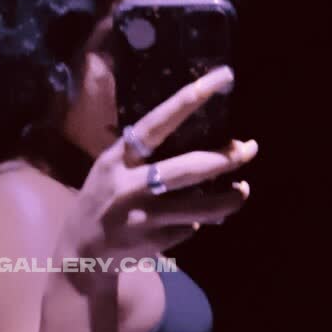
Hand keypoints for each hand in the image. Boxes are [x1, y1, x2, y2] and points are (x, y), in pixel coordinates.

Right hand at [60, 66, 257, 267]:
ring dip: (230, 198)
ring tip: (243, 189)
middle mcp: (129, 186)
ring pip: (201, 207)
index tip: (222, 78)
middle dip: (226, 159)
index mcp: (118, 159)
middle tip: (249, 148)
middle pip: (189, 169)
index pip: (157, 123)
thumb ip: (144, 156)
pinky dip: (195, 223)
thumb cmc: (102, 199)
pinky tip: (190, 220)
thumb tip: (203, 144)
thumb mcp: (110, 168)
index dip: (189, 100)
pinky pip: (189, 228)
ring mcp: (143, 218)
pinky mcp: (154, 243)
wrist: (82, 252)